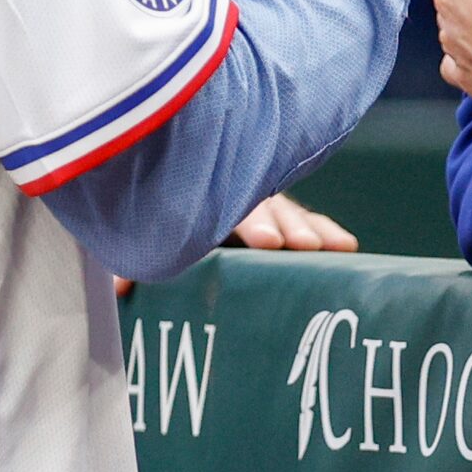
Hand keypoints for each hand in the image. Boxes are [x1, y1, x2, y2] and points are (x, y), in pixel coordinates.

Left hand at [114, 192, 360, 293]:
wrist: (172, 184)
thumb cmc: (159, 216)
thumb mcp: (143, 235)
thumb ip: (133, 260)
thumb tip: (122, 288)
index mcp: (203, 197)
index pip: (228, 207)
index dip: (250, 223)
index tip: (266, 242)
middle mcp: (235, 194)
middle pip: (264, 206)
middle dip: (283, 225)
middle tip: (301, 246)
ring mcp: (260, 206)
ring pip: (288, 212)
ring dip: (311, 228)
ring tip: (333, 248)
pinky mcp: (278, 218)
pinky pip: (304, 220)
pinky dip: (324, 231)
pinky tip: (348, 247)